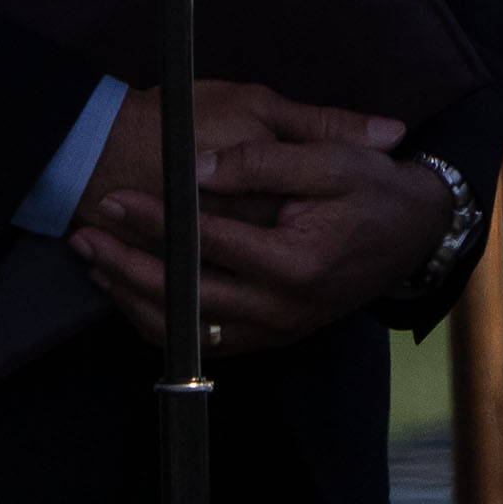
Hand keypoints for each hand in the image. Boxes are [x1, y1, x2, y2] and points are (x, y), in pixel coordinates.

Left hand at [67, 84, 448, 357]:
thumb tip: (196, 169)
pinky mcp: (271, 337)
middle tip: (86, 235)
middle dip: (127, 266)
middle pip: (186, 296)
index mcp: (298, 264)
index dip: (156, 222)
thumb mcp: (332, 158)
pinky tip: (129, 292)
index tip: (116, 200)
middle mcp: (284, 310)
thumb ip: (263, 161)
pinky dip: (161, 322)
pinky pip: (203, 344)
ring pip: (188, 331)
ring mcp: (277, 331)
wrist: (416, 232)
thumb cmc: (375, 188)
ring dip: (134, 298)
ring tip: (95, 261)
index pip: (209, 244)